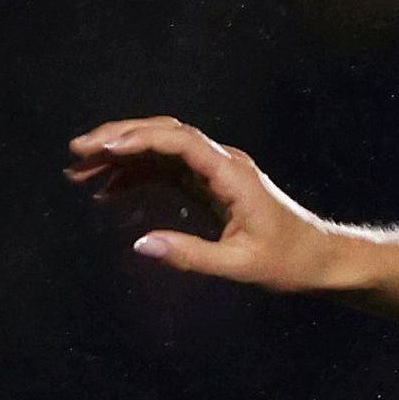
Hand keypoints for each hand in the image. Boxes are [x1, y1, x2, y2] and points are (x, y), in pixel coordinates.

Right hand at [67, 116, 360, 292]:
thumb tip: (141, 245)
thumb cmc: (290, 262)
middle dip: (118, 139)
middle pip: (164, 133)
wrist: (322, 259)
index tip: (100, 149)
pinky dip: (136, 175)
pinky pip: (167, 169)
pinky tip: (108, 191)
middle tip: (76, 153)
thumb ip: (192, 256)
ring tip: (79, 174)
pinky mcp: (211, 184)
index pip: (179, 140)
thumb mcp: (241, 266)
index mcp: (232, 174)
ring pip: (160, 149)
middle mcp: (223, 163)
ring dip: (120, 157)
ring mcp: (216, 171)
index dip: (137, 139)